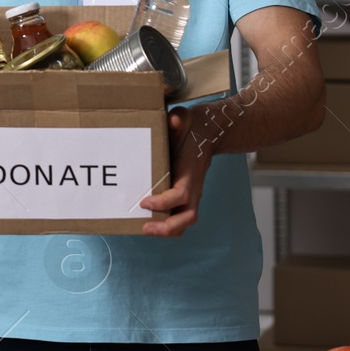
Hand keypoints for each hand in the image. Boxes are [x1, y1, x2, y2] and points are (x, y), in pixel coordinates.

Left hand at [138, 108, 217, 236]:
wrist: (205, 133)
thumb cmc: (190, 128)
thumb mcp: (184, 119)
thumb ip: (178, 120)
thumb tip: (173, 120)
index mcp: (191, 173)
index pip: (182, 194)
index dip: (164, 201)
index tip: (144, 201)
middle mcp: (193, 188)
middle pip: (188, 217)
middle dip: (167, 227)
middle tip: (144, 226)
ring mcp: (190, 195)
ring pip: (184, 222)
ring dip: (166, 230)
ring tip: (144, 229)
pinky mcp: (183, 197)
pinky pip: (178, 217)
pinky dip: (165, 225)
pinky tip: (146, 222)